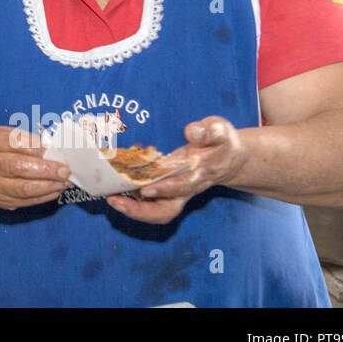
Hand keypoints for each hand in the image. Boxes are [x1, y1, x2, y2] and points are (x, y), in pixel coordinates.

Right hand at [0, 126, 70, 209]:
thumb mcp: (5, 135)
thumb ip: (27, 139)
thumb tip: (54, 149)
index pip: (15, 143)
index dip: (38, 148)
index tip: (58, 150)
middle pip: (18, 168)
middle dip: (46, 170)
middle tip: (65, 170)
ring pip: (24, 189)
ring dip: (49, 186)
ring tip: (65, 182)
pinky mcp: (0, 201)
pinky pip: (26, 202)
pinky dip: (44, 196)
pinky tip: (55, 190)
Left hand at [106, 116, 248, 223]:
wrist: (230, 158)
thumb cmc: (222, 142)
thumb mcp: (220, 130)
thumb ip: (208, 131)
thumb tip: (192, 131)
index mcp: (199, 174)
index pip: (182, 185)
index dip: (165, 189)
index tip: (146, 188)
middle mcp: (187, 189)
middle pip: (167, 210)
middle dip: (141, 211)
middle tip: (117, 202)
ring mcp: (177, 193)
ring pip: (158, 211)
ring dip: (134, 210)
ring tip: (112, 199)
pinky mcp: (168, 191)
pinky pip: (151, 203)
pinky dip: (134, 201)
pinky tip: (116, 191)